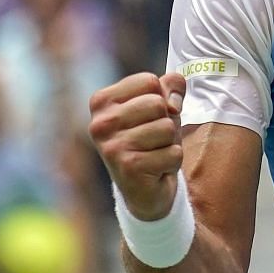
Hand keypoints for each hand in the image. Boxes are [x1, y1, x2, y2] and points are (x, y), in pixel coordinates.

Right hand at [86, 72, 186, 219]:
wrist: (144, 191)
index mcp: (101, 101)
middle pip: (158, 103)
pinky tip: (156, 170)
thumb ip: (171, 86)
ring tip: (154, 153)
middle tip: (153, 140)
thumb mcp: (161, 105)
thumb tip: (172, 102)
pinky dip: (172, 162)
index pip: (149, 81)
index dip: (161, 98)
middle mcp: (100, 123)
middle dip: (166, 122)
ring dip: (169, 143)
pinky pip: (173, 153)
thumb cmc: (151, 140)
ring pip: (167, 128)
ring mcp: (112, 146)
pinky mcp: (129, 167)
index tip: (149, 117)